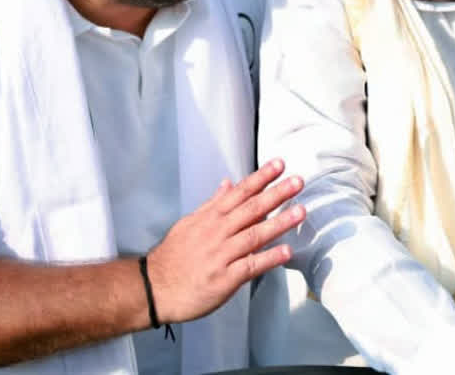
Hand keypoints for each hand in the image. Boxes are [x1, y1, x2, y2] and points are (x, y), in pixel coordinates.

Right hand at [145, 159, 304, 323]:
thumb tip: (228, 183)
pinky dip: (269, 258)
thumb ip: (212, 204)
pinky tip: (287, 251)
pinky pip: (251, 266)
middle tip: (297, 181)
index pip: (239, 193)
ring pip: (254, 235)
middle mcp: (217, 233)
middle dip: (276, 194)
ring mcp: (221, 255)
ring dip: (279, 223)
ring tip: (301, 212)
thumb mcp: (189, 224)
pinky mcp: (225, 279)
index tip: (279, 165)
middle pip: (251, 209)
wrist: (153, 288)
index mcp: (210, 218)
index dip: (260, 178)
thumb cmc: (173, 257)